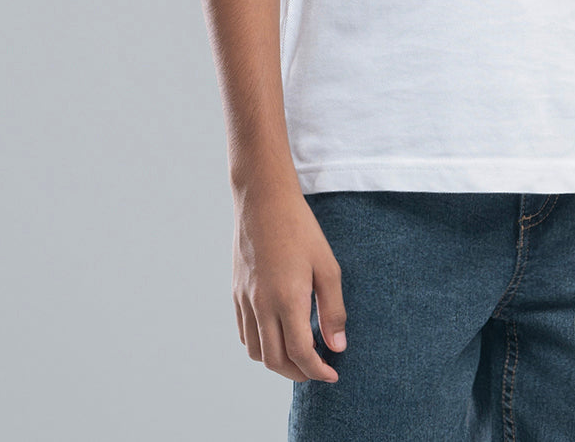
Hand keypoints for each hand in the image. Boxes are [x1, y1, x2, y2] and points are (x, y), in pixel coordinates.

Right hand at [232, 177, 347, 383]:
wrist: (263, 200)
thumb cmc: (300, 229)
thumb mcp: (327, 266)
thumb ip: (333, 309)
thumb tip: (338, 346)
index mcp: (287, 299)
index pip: (300, 354)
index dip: (318, 371)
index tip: (332, 374)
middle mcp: (262, 305)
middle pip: (276, 361)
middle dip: (299, 373)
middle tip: (318, 369)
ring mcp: (246, 300)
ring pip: (256, 352)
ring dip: (277, 363)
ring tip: (299, 355)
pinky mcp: (236, 293)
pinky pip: (244, 333)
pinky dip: (260, 346)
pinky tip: (277, 335)